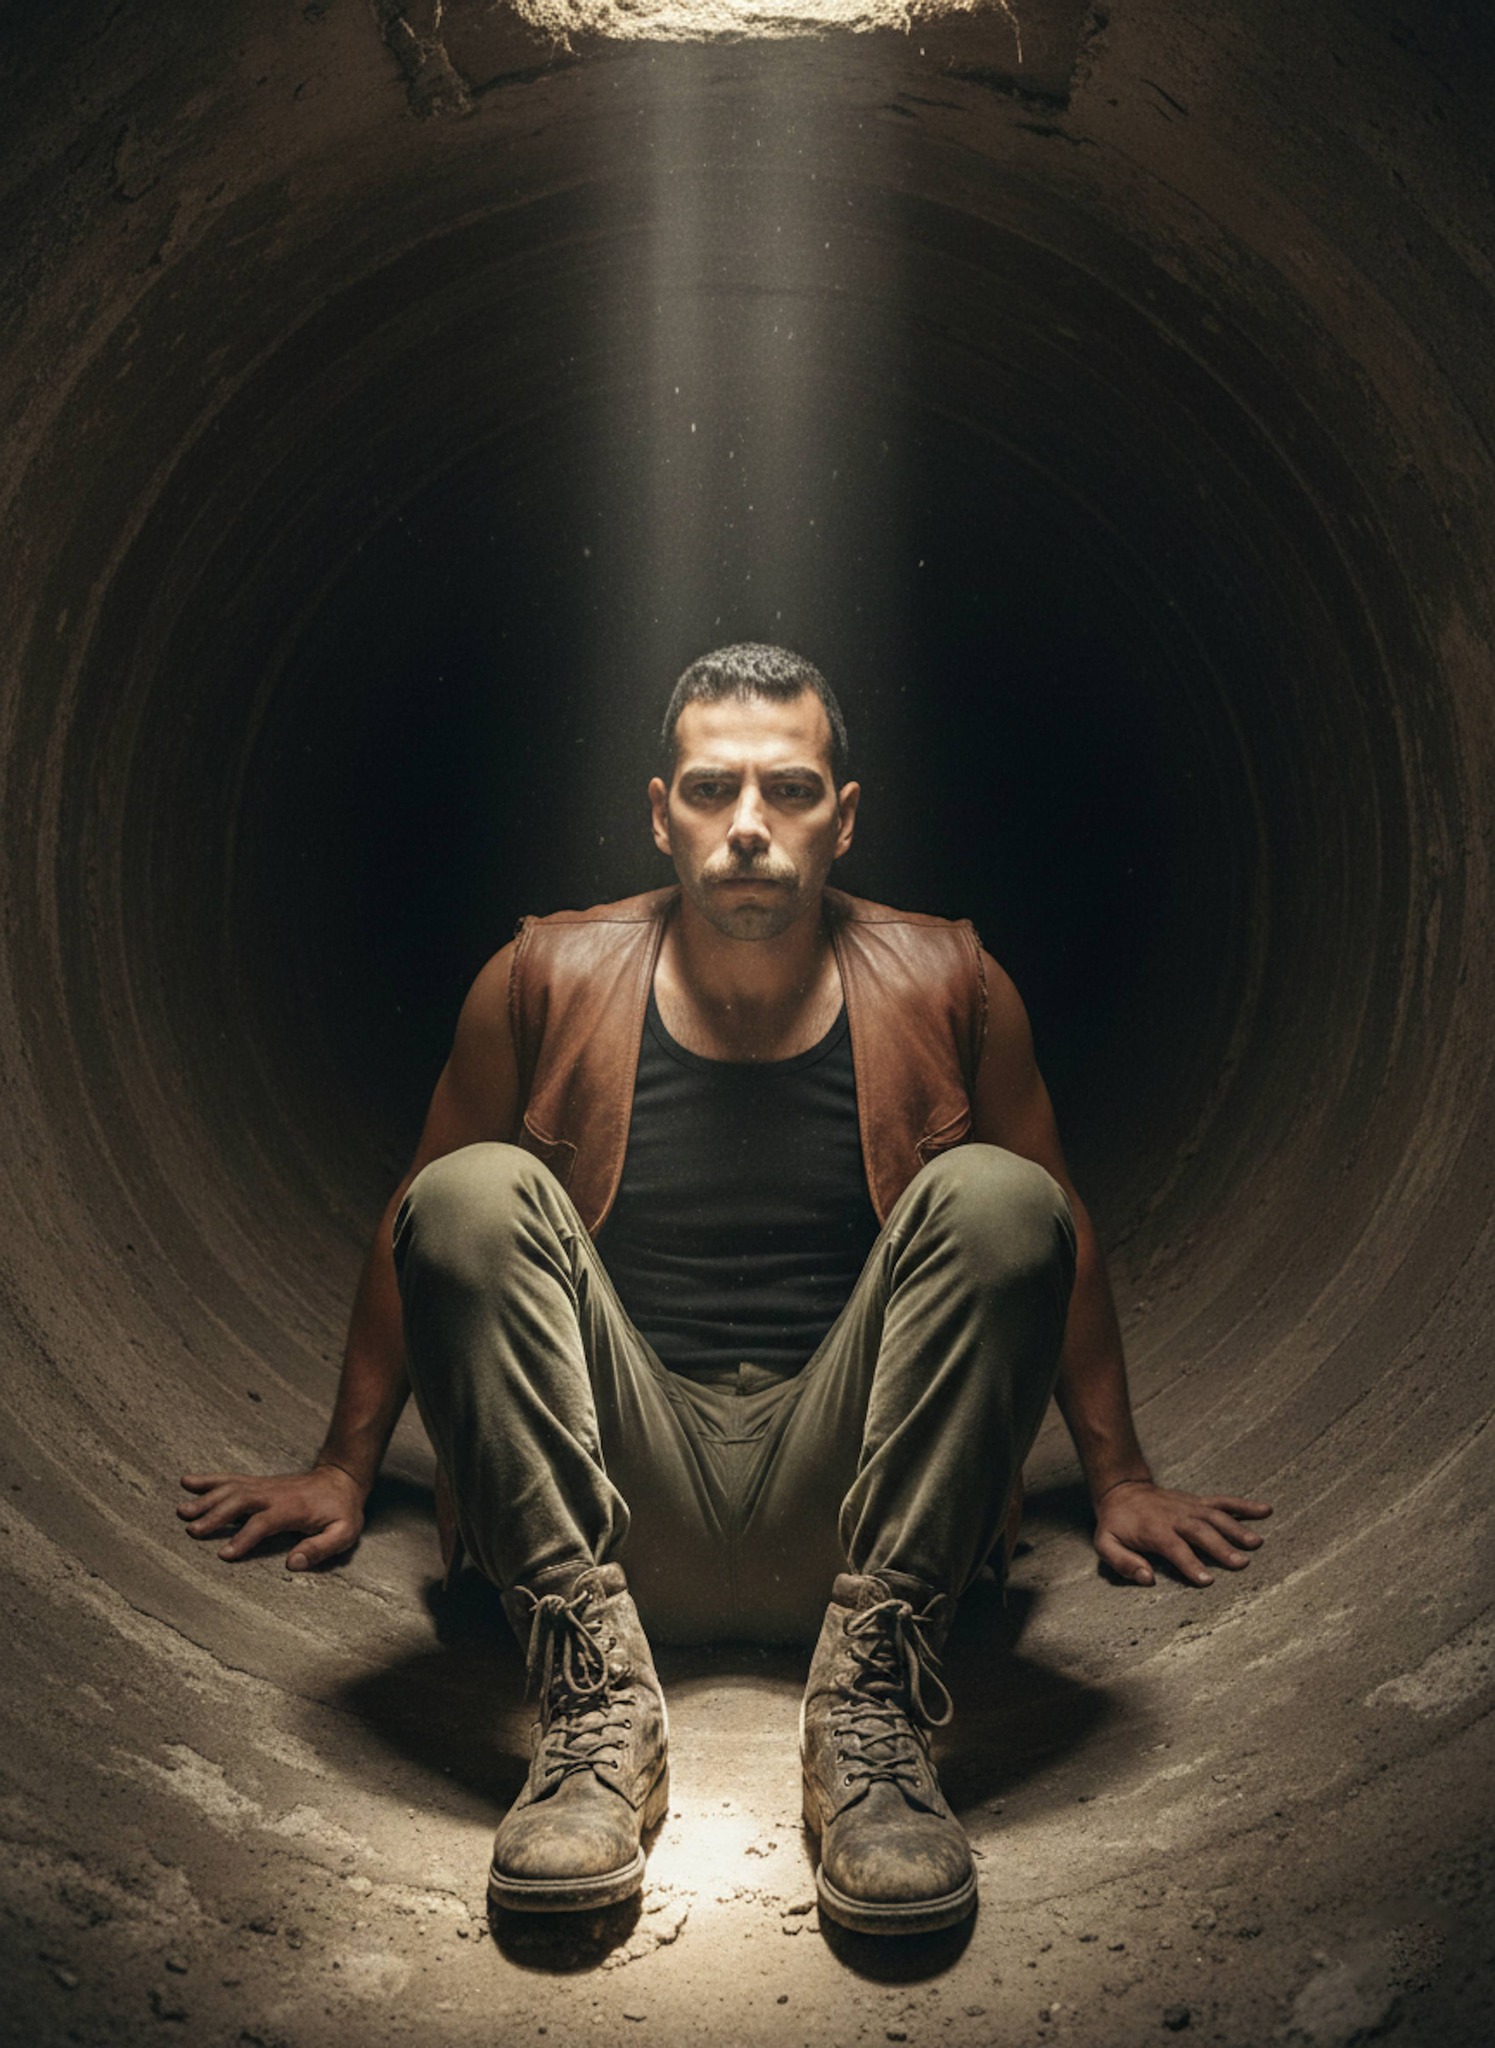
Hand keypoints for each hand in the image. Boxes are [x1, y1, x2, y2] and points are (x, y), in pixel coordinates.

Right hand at [177, 1463, 365, 1570]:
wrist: (342, 1478)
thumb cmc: (342, 1510)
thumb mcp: (343, 1533)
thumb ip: (321, 1548)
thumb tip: (293, 1564)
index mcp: (293, 1509)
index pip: (263, 1523)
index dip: (244, 1538)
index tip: (224, 1554)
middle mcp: (274, 1494)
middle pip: (240, 1502)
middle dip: (215, 1515)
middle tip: (192, 1530)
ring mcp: (264, 1486)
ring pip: (231, 1489)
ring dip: (206, 1498)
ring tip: (182, 1511)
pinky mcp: (258, 1483)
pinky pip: (231, 1479)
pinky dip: (208, 1480)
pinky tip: (187, 1481)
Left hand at [1094, 1480, 1270, 1587]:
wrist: (1122, 1491)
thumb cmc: (1116, 1524)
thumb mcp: (1105, 1544)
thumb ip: (1123, 1562)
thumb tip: (1147, 1578)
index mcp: (1154, 1530)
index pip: (1175, 1548)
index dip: (1190, 1564)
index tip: (1207, 1580)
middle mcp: (1175, 1517)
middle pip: (1200, 1532)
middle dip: (1221, 1547)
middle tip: (1241, 1564)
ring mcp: (1189, 1507)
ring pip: (1215, 1516)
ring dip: (1236, 1529)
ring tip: (1257, 1543)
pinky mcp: (1198, 1502)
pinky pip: (1223, 1502)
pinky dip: (1244, 1506)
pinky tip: (1266, 1510)